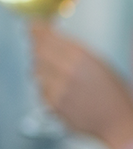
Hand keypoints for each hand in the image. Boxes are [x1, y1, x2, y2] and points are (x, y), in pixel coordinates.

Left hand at [30, 22, 132, 148]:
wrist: (117, 122)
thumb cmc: (112, 93)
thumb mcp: (98, 63)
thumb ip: (72, 49)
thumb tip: (48, 34)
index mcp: (81, 56)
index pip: (47, 37)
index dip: (36, 31)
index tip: (31, 26)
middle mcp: (66, 70)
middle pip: (37, 52)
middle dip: (38, 49)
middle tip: (45, 52)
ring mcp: (58, 87)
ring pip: (36, 71)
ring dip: (42, 70)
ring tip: (60, 76)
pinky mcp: (52, 103)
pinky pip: (40, 89)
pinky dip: (46, 88)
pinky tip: (62, 92)